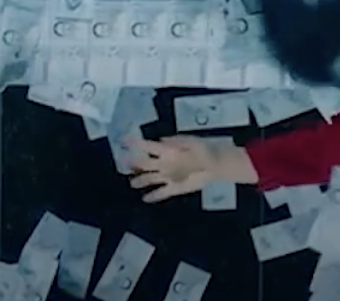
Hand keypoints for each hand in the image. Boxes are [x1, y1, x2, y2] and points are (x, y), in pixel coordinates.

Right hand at [125, 134, 254, 202]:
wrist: (217, 164)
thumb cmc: (205, 148)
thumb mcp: (192, 141)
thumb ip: (176, 141)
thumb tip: (160, 140)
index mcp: (167, 150)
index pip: (147, 146)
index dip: (134, 144)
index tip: (122, 142)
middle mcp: (164, 162)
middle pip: (145, 164)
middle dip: (134, 164)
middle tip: (123, 164)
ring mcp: (169, 175)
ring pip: (150, 178)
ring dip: (141, 181)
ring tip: (132, 183)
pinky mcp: (175, 187)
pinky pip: (162, 192)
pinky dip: (154, 196)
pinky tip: (145, 199)